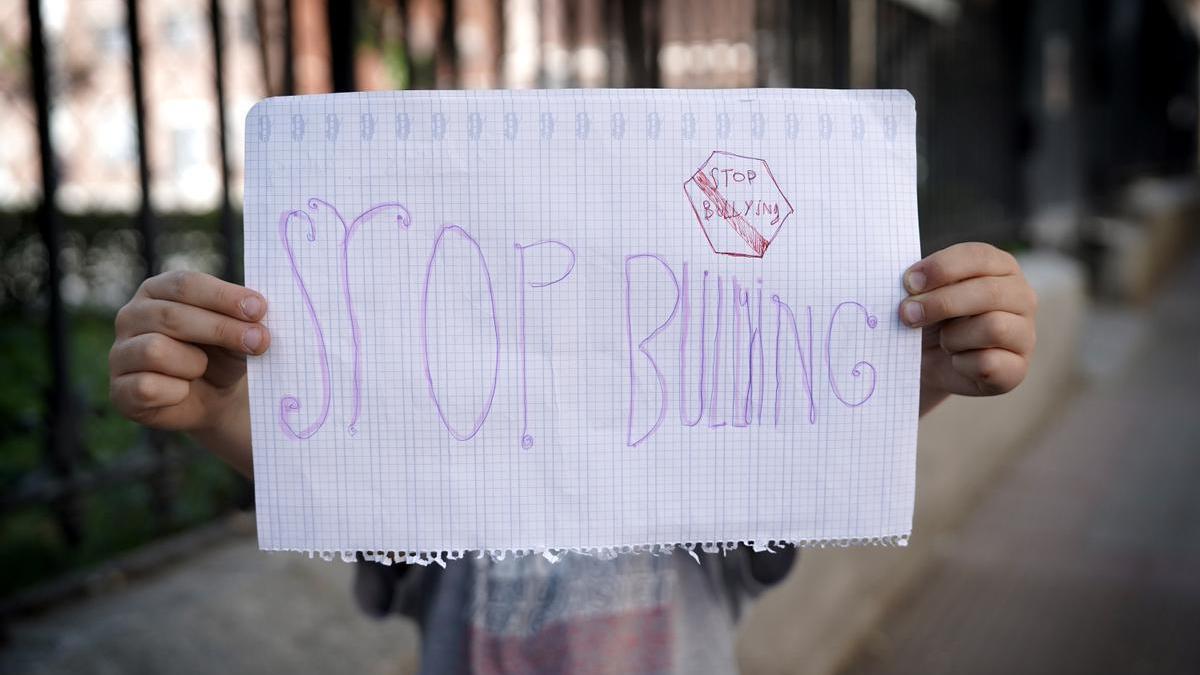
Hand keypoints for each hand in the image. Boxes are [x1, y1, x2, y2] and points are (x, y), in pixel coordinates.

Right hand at [109, 270, 269, 473]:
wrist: (214, 397)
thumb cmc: (224, 354)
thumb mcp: (238, 331)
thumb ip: (244, 320)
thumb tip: (257, 318)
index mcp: (158, 291)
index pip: (185, 284)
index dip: (223, 296)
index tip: (259, 309)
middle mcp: (131, 316)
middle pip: (172, 316)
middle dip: (221, 329)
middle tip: (259, 341)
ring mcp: (120, 353)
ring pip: (156, 350)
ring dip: (194, 364)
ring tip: (202, 369)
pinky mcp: (119, 390)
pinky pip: (148, 387)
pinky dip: (176, 392)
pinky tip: (184, 391)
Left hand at [899, 243, 1036, 414]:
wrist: (929, 362)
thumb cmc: (930, 318)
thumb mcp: (925, 294)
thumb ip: (923, 283)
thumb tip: (911, 282)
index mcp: (1001, 267)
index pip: (979, 256)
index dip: (942, 268)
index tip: (909, 282)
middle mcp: (1022, 296)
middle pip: (988, 292)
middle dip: (941, 303)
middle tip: (907, 314)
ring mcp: (1025, 333)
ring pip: (993, 328)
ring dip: (953, 336)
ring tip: (943, 341)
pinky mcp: (1017, 368)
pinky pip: (988, 363)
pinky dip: (961, 363)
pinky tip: (956, 361)